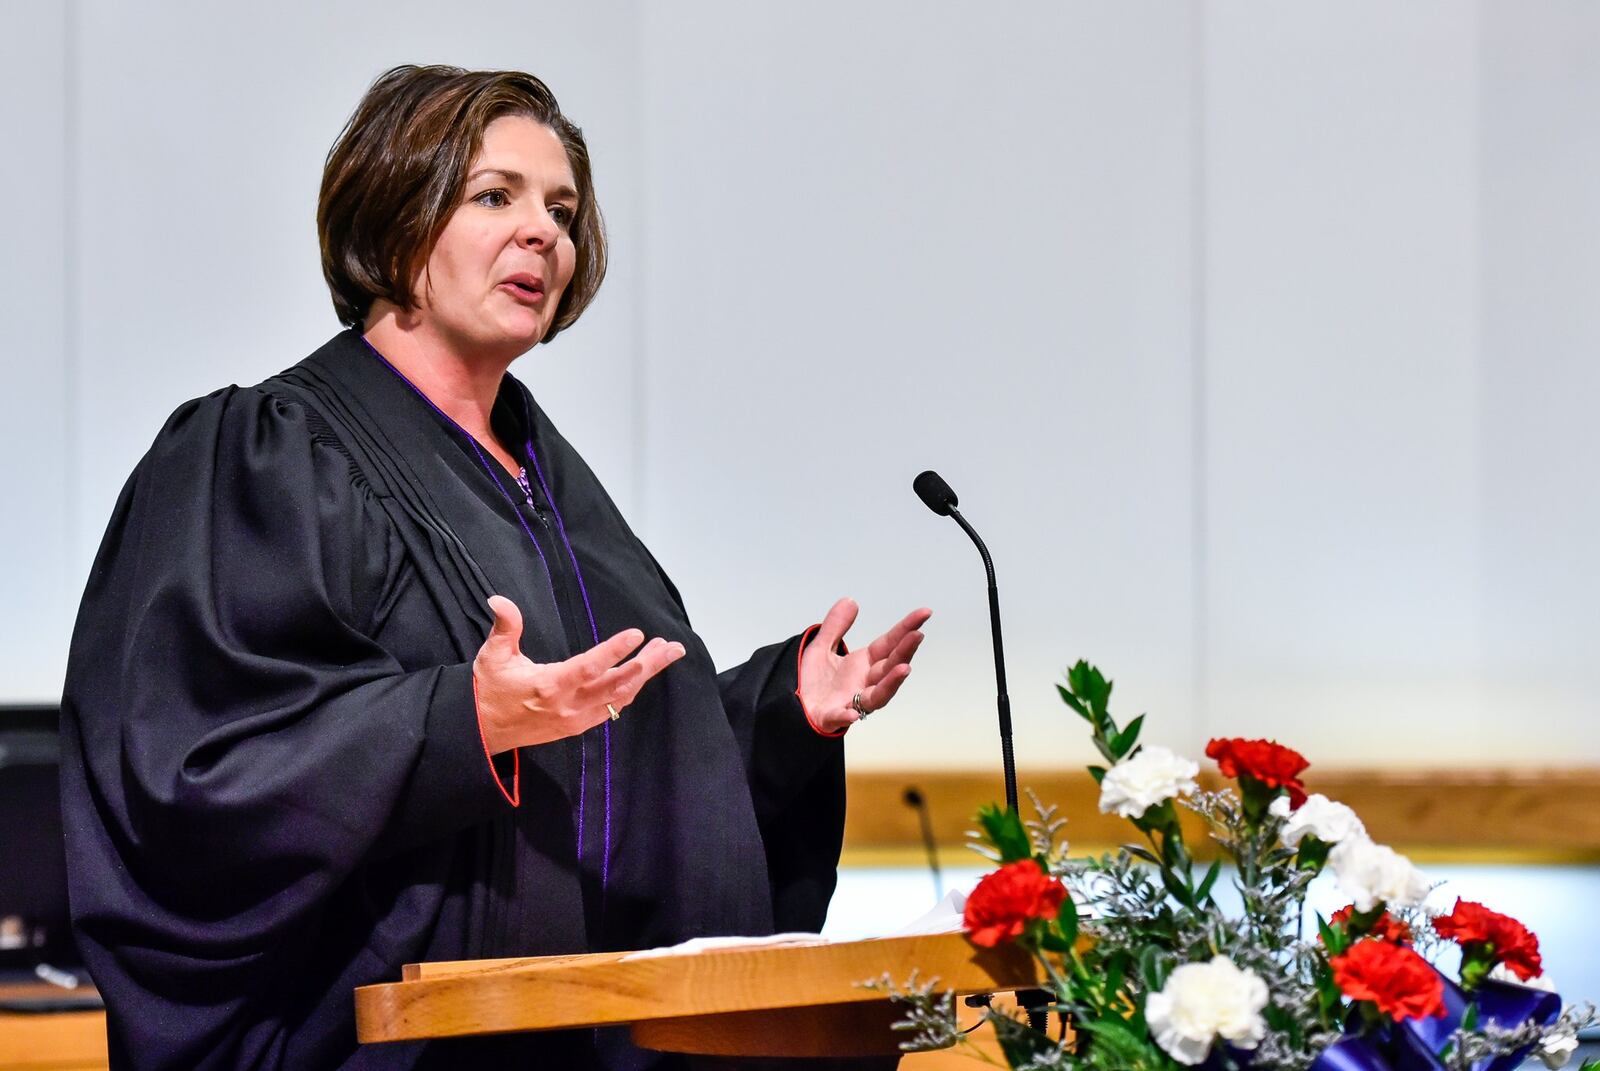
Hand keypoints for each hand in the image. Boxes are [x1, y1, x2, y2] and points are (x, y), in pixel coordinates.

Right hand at [473, 595, 685, 754]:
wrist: (483, 730)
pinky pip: (612, 708)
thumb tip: (499, 599)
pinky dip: (630, 690)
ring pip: (620, 697)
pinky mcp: (578, 726)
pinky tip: (643, 675)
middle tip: (670, 646)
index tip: (637, 635)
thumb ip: (505, 627)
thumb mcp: (493, 656)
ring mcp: (576, 719)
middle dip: (647, 664)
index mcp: (550, 686)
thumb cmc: (489, 689)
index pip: (589, 667)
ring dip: (645, 675)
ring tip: (666, 653)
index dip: (614, 651)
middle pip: (617, 684)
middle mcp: (569, 705)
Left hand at [799, 598, 930, 733]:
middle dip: (904, 651)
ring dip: (891, 683)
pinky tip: (852, 715)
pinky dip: (847, 716)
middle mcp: (864, 682)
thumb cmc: (813, 682)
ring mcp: (852, 701)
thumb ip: (835, 627)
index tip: (925, 613)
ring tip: (904, 668)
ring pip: (878, 695)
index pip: (889, 644)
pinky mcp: (832, 717)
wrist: (794, 707)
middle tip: (917, 635)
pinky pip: (841, 717)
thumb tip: (850, 601)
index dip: (906, 628)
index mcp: (863, 664)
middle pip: (889, 666)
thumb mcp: (821, 647)